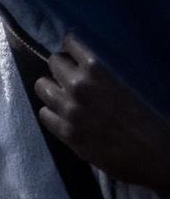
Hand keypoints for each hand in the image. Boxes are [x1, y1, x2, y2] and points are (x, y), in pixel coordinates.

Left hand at [34, 36, 169, 198]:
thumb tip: (90, 62)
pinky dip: (52, 112)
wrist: (156, 155)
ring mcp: (69, 109)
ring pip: (42, 86)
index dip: (72, 48)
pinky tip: (63, 116)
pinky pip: (44, 113)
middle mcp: (78, 85)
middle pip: (53, 62)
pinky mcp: (66, 132)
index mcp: (98, 69)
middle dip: (62, 67)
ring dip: (53, 88)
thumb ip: (106, 71)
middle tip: (72, 77)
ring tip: (64, 95)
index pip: (70, 43)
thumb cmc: (153, 117)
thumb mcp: (132, 82)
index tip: (75, 54)